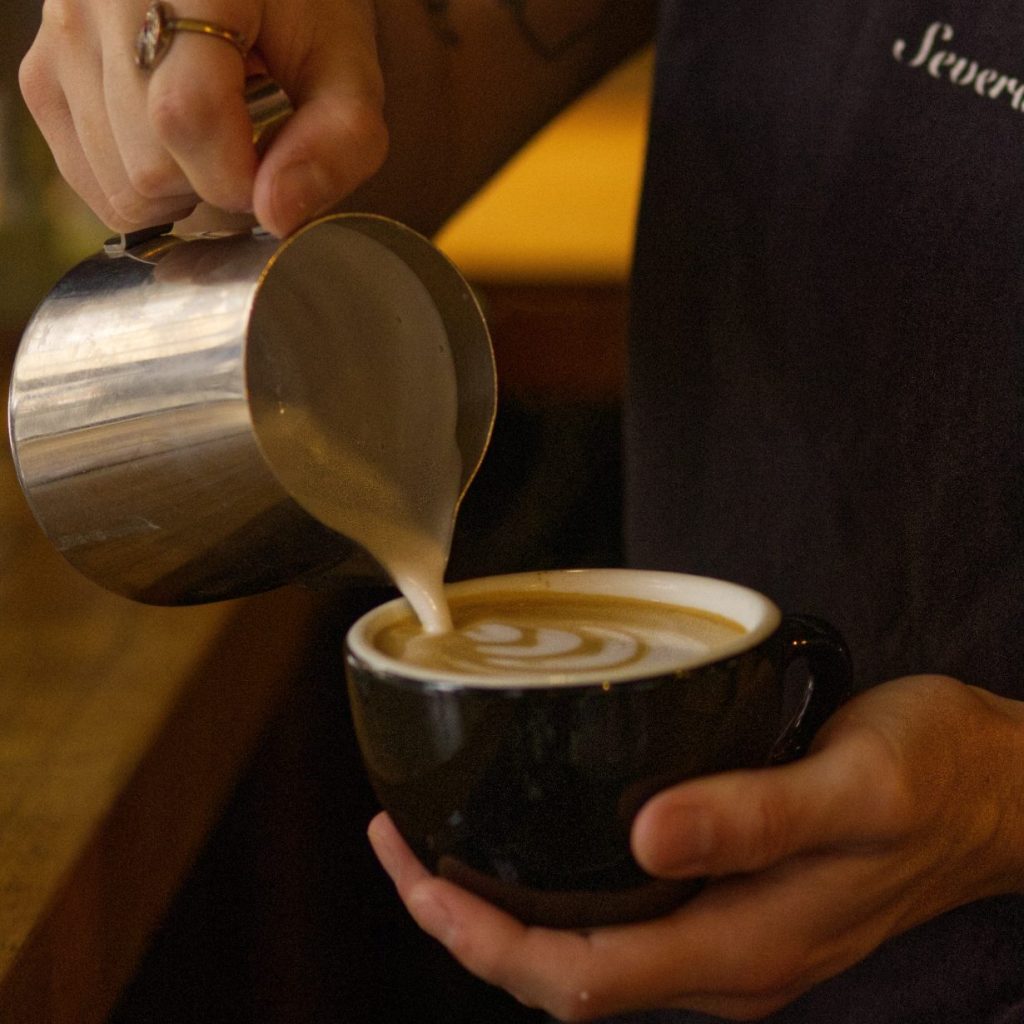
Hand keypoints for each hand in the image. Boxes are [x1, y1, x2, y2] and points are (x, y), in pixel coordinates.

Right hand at [20, 0, 387, 235]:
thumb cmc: (298, 7)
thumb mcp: (345, 62)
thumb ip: (339, 138)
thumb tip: (277, 215)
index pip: (186, 115)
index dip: (239, 177)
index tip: (272, 172)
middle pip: (149, 165)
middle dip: (214, 184)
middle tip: (248, 142)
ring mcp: (61, 32)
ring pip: (116, 183)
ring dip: (180, 191)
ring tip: (213, 136)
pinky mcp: (42, 68)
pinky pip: (85, 178)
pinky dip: (139, 187)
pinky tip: (173, 146)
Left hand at [368, 675, 1023, 1020]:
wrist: (995, 789)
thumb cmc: (933, 776)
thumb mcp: (853, 786)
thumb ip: (752, 817)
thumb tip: (643, 834)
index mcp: (742, 946)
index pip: (575, 976)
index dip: (479, 937)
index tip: (412, 871)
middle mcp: (725, 959)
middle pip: (561, 975)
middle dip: (465, 925)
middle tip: (400, 845)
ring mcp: (730, 938)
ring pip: (585, 952)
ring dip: (503, 911)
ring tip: (441, 847)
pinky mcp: (736, 903)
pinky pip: (619, 919)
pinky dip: (557, 892)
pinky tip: (536, 845)